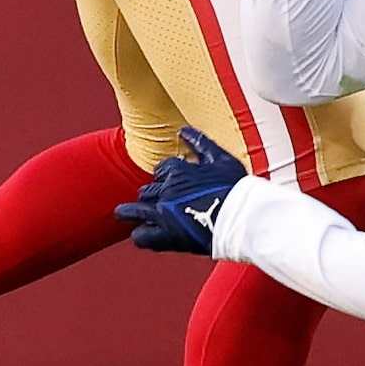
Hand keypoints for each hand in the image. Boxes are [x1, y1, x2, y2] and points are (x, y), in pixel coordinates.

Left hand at [114, 125, 248, 254]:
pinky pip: (142, 236)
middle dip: (149, 195)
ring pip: (136, 211)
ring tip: (122, 214)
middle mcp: (166, 190)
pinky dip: (140, 234)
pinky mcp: (166, 235)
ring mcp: (163, 213)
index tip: (169, 182)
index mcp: (178, 170)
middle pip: (148, 191)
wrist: (241, 215)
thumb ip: (200, 143)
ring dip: (129, 212)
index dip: (164, 177)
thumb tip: (183, 129)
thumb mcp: (221, 158)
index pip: (161, 171)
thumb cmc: (236, 186)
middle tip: (150, 201)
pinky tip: (140, 234)